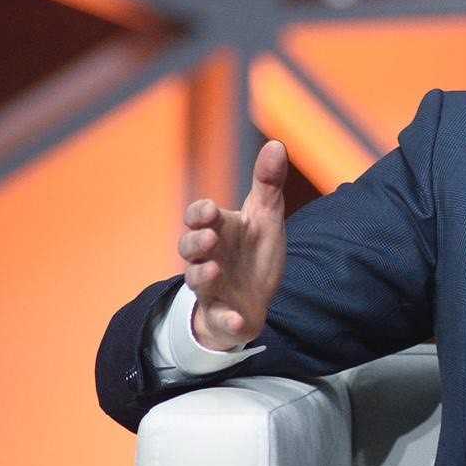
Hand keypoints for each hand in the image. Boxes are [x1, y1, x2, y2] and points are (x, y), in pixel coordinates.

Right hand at [177, 140, 288, 350]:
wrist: (254, 298)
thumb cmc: (254, 251)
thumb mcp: (265, 216)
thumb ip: (268, 183)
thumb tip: (277, 144)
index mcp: (218, 231)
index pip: (198, 218)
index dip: (199, 214)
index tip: (209, 211)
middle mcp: (208, 258)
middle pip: (188, 249)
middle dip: (195, 243)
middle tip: (209, 238)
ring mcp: (213, 288)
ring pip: (196, 282)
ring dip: (202, 276)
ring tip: (214, 269)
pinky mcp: (224, 316)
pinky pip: (221, 321)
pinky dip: (228, 321)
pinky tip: (239, 321)